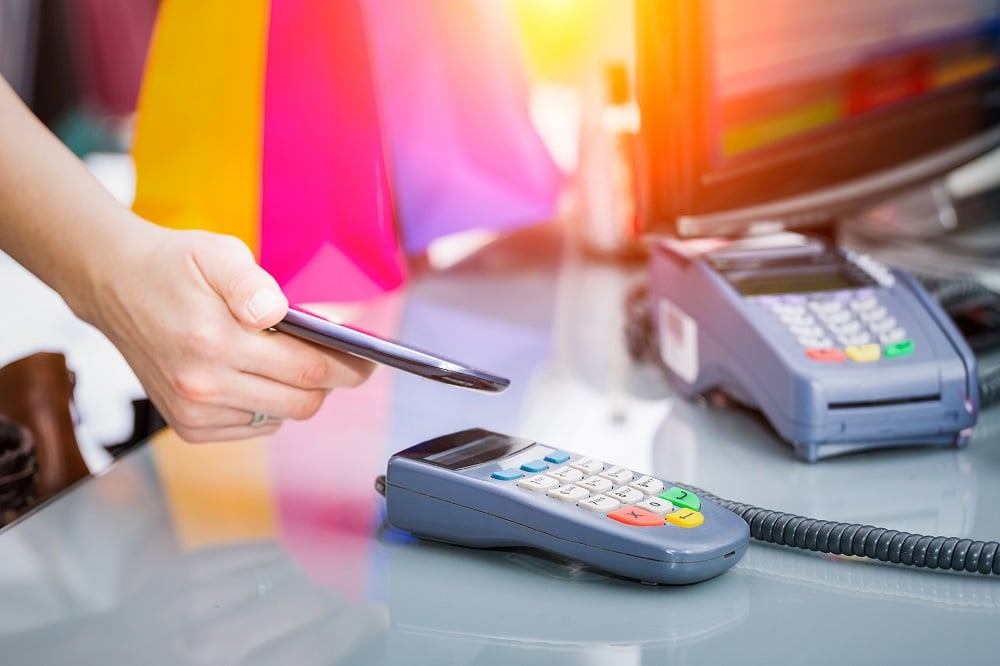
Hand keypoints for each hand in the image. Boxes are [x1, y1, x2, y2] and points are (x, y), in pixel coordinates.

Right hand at [79, 217, 374, 441]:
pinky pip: (255, 427)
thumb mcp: (217, 252)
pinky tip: (257, 376)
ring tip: (289, 359)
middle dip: (330, 383)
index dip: (349, 368)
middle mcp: (203, 385)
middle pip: (301, 403)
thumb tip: (275, 311)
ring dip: (296, 393)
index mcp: (215, 341)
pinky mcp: (188, 426)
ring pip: (281, 418)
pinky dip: (268, 407)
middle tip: (342, 360)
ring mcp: (194, 411)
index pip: (308, 370)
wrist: (114, 286)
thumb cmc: (174, 266)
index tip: (369, 361)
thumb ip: (251, 282)